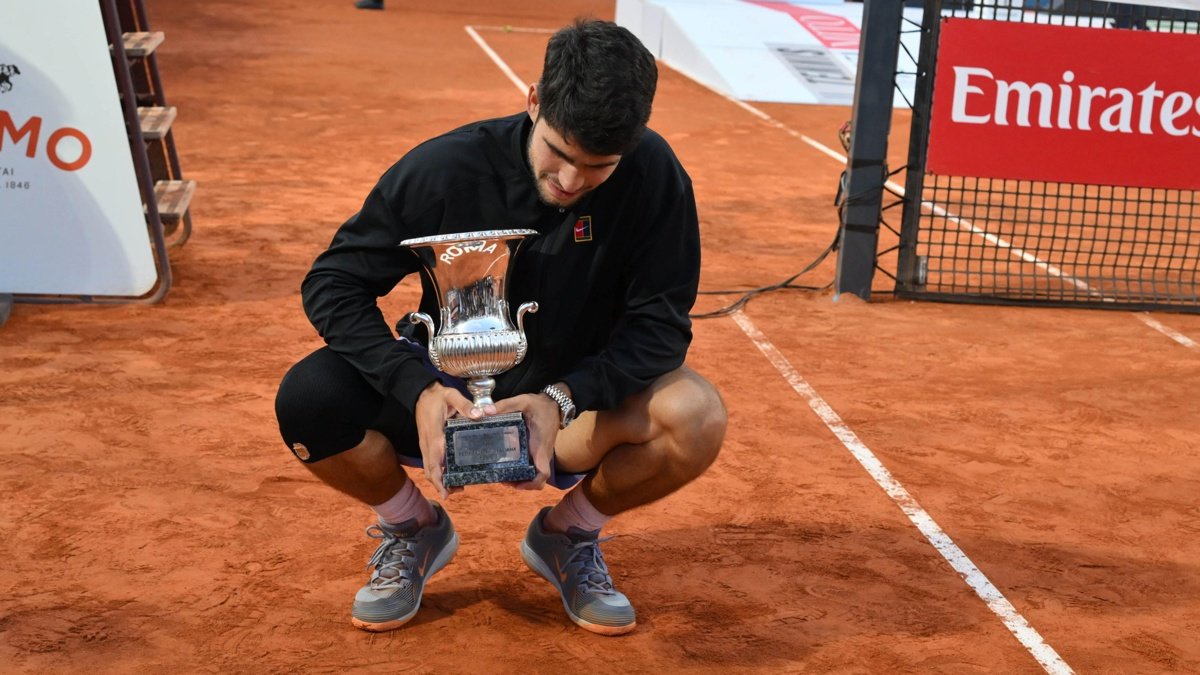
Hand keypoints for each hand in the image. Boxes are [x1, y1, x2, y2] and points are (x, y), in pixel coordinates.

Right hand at [414, 381, 494, 499]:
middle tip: (455, 492)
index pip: (434, 463)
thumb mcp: (452, 395)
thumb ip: (465, 405)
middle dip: (440, 484)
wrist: (420, 393)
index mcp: (434, 435)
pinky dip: (438, 470)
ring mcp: (425, 444)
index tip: (446, 493)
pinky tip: (449, 473)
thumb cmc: (437, 396)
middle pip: (430, 470)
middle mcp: (428, 443)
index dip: (439, 480)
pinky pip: (430, 461)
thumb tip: (480, 415)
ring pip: (429, 468)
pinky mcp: (427, 443)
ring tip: (455, 486)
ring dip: (439, 479)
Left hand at [493, 390, 561, 490]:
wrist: (554, 403)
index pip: (543, 473)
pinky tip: (509, 464)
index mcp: (539, 446)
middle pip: (537, 479)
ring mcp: (542, 453)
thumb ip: (505, 405)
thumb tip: (486, 411)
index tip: (517, 485)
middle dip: (522, 484)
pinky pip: (534, 467)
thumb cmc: (540, 405)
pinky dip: (524, 471)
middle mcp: (542, 453)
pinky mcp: (539, 451)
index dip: (532, 484)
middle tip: (502, 479)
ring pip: (535, 474)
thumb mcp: (523, 401)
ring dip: (522, 479)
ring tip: (503, 474)